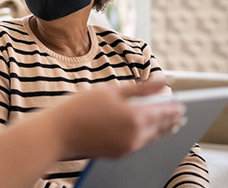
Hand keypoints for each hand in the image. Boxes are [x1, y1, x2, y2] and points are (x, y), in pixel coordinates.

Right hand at [53, 81, 184, 159]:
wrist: (58, 132)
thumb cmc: (80, 107)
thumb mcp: (111, 91)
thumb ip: (140, 88)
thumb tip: (162, 82)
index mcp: (135, 117)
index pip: (164, 112)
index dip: (174, 108)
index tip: (180, 104)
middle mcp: (135, 135)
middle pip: (161, 127)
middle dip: (171, 120)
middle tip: (178, 114)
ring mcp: (128, 147)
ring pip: (151, 138)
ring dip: (161, 129)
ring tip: (165, 122)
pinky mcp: (119, 155)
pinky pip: (139, 144)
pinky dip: (146, 136)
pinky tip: (144, 131)